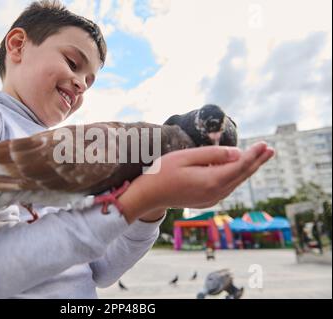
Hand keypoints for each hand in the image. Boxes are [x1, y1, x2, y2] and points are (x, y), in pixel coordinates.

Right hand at [119, 142, 274, 223]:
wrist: (149, 195)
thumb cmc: (163, 172)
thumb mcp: (186, 157)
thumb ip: (212, 154)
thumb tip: (237, 154)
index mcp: (211, 181)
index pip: (239, 166)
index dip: (254, 155)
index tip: (264, 145)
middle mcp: (215, 193)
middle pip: (241, 175)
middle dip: (256, 161)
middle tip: (270, 149)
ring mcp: (212, 199)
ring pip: (235, 181)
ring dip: (247, 168)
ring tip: (259, 156)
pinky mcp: (207, 200)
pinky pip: (226, 185)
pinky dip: (234, 175)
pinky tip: (237, 166)